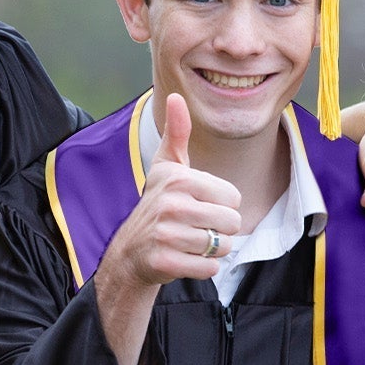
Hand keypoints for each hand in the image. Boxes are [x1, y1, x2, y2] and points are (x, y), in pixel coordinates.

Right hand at [92, 95, 241, 364]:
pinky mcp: (165, 261)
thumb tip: (176, 96)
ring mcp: (166, 235)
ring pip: (223, 246)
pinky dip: (203, 268)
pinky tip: (186, 259)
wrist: (131, 250)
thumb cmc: (158, 204)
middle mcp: (171, 205)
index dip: (222, 205)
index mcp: (179, 180)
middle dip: (221, 230)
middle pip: (232, 223)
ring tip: (191, 243)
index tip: (199, 206)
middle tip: (197, 228)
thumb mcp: (166, 167)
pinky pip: (209, 268)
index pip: (233, 197)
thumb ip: (177, 133)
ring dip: (213, 250)